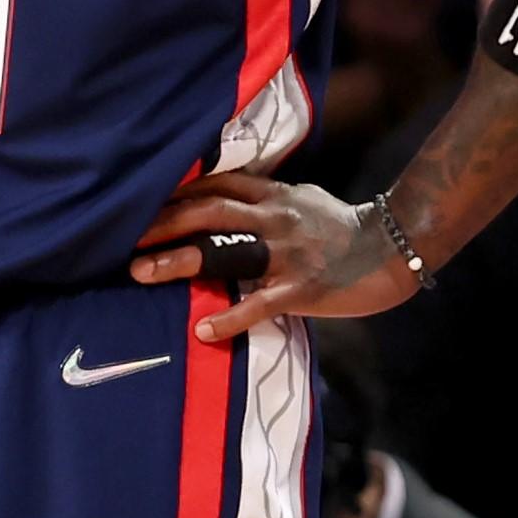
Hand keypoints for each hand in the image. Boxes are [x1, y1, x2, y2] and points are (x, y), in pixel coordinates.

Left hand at [127, 171, 418, 342]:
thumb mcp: (302, 198)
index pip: (214, 187)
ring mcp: (287, 253)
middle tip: (124, 239)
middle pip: (207, 214)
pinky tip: (203, 330)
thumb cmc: (343, 225)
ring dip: (179, 262)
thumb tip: (229, 193)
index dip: (174, 194)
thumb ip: (265, 196)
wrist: (394, 248)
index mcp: (273, 196)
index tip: (136, 203)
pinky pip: (259, 304)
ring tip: (142, 274)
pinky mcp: (302, 288)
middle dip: (163, 225)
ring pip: (224, 253)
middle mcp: (274, 218)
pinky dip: (229, 317)